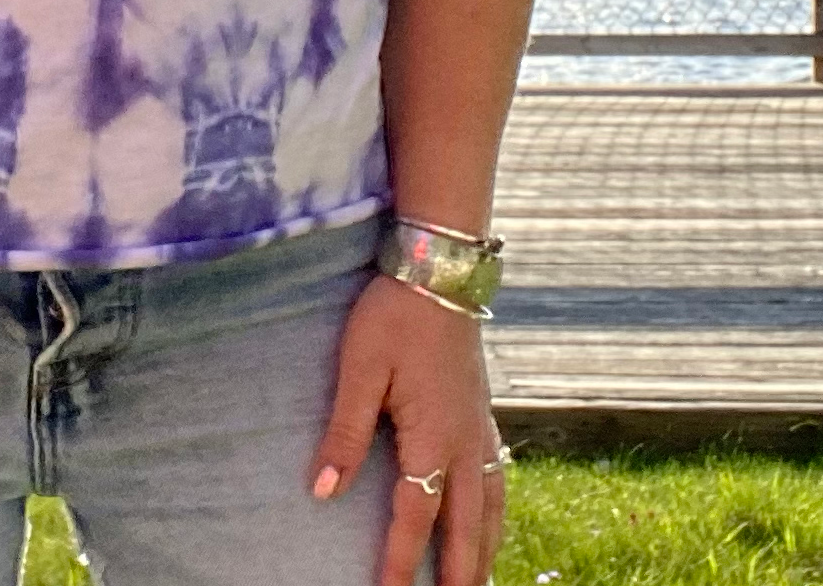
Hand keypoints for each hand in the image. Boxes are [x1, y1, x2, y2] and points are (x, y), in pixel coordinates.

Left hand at [307, 274, 506, 585]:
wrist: (440, 269)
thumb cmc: (393, 315)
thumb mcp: (359, 369)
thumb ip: (345, 432)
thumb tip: (324, 493)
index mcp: (433, 436)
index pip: (415, 516)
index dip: (400, 561)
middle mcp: (465, 442)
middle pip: (466, 526)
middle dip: (460, 573)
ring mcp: (480, 428)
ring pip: (490, 507)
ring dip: (485, 549)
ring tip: (480, 584)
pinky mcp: (484, 413)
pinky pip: (498, 479)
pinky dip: (497, 513)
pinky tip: (491, 521)